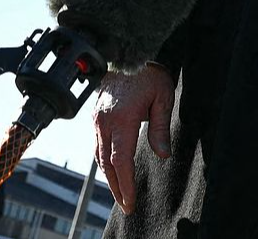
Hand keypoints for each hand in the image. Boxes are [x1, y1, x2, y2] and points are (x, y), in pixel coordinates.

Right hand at [94, 64, 174, 214]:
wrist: (125, 52)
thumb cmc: (147, 74)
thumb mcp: (162, 97)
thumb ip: (161, 127)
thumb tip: (162, 154)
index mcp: (121, 120)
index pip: (120, 161)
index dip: (125, 184)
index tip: (130, 201)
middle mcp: (104, 123)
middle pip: (106, 165)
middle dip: (116, 188)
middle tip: (126, 205)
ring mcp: (97, 120)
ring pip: (99, 156)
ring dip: (109, 177)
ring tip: (120, 192)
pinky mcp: (95, 117)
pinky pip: (96, 145)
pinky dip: (103, 161)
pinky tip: (111, 168)